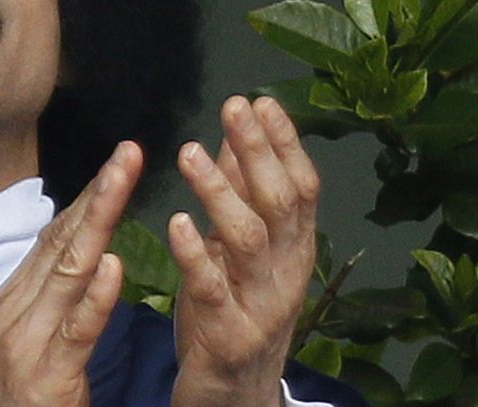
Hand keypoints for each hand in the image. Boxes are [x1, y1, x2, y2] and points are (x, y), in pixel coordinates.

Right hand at [0, 142, 142, 406]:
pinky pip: (75, 329)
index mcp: (14, 298)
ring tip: (123, 182)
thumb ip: (56, 296)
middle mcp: (13, 310)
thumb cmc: (27, 400)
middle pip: (62, 240)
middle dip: (98, 193)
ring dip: (99, 221)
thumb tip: (87, 251)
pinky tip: (113, 266)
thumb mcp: (34, 338)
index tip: (118, 160)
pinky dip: (94, 296)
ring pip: (69, 271)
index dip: (89, 195)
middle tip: (127, 152)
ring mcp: (25, 341)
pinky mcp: (46, 376)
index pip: (55, 235)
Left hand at [169, 96, 319, 406]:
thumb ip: (242, 195)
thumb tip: (238, 134)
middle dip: (258, 151)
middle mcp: (287, 271)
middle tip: (233, 108)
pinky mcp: (228, 335)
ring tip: (190, 152)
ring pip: (249, 239)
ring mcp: (261, 305)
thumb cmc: (236, 311)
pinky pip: (213, 290)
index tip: (261, 100)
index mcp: (295, 248)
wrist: (236, 396)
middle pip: (280, 202)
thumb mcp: (242, 251)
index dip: (285, 142)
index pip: (301, 186)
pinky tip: (176, 222)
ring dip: (221, 191)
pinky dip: (195, 254)